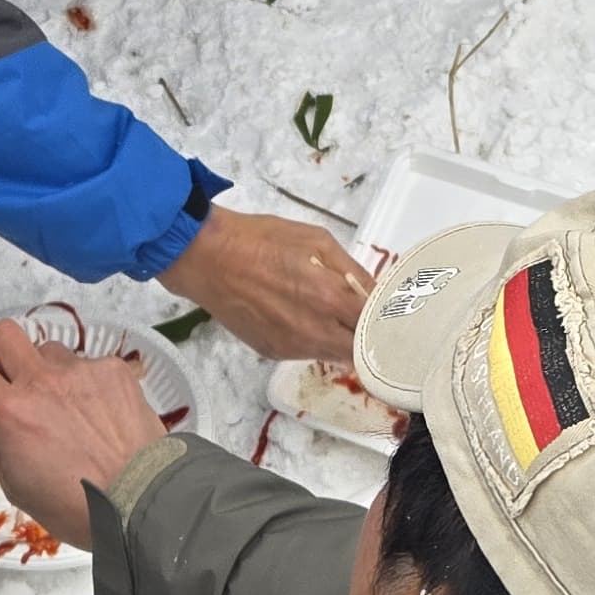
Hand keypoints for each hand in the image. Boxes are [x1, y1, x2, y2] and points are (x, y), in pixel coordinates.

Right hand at [0, 319, 168, 547]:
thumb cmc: (74, 506)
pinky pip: (86, 364)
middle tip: (9, 380)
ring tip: (64, 406)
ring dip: (45, 371)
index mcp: (8, 412)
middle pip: (2, 334)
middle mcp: (40, 380)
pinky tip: (98, 414)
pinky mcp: (112, 368)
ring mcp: (79, 370)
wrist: (142, 499)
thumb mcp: (15, 485)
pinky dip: (84, 383)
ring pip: (47, 350)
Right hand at [159, 206, 374, 363]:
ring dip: (338, 338)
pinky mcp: (271, 352)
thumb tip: (373, 292)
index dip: (385, 321)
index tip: (388, 314)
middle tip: (362, 317)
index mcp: (330, 298)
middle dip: (365, 336)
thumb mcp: (316, 239)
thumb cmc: (261, 240)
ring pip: (332, 355)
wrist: (206, 257)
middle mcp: (314, 331)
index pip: (376, 326)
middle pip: (359, 351)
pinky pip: (304, 352)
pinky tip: (297, 315)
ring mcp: (291, 346)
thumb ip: (351, 269)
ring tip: (327, 312)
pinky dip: (310, 339)